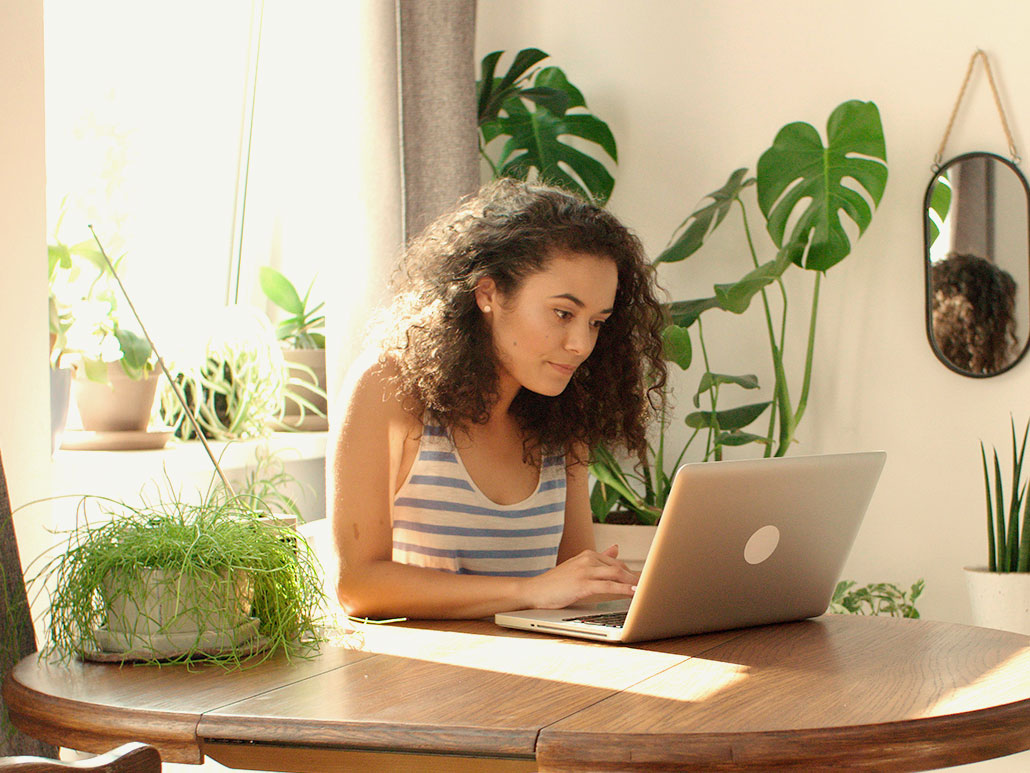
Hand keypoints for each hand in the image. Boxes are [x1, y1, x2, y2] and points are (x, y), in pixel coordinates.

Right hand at [524, 544, 638, 609]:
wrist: (534, 591)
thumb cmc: (556, 582)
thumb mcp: (578, 567)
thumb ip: (598, 559)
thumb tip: (616, 548)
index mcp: (588, 555)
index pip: (616, 563)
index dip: (632, 573)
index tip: (645, 580)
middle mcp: (588, 559)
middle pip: (619, 568)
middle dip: (636, 578)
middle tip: (652, 586)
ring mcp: (585, 571)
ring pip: (616, 575)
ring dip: (634, 583)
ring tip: (647, 590)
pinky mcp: (582, 584)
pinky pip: (608, 586)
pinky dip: (623, 589)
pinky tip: (633, 593)